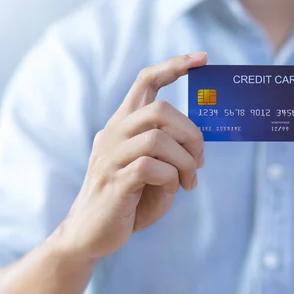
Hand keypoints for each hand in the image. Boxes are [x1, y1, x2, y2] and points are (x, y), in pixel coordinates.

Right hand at [56, 52, 207, 260]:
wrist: (91, 235)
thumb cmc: (128, 201)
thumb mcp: (152, 169)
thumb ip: (169, 150)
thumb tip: (198, 145)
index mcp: (123, 125)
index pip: (145, 82)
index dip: (174, 66)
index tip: (201, 58)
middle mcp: (113, 134)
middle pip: (160, 109)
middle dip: (191, 133)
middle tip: (200, 160)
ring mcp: (110, 156)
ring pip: (158, 138)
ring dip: (185, 160)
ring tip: (189, 181)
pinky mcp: (113, 181)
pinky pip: (151, 167)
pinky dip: (172, 178)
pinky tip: (173, 191)